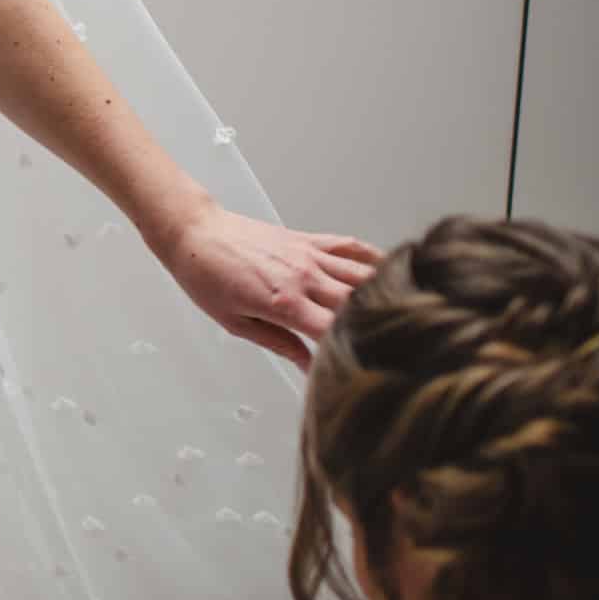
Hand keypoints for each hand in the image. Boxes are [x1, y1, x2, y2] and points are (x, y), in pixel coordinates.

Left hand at [149, 198, 380, 368]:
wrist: (194, 233)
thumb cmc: (205, 275)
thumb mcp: (235, 322)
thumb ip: (279, 344)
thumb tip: (309, 366)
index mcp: (284, 302)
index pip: (334, 333)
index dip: (354, 352)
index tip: (366, 367)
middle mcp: (303, 276)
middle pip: (358, 306)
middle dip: (378, 328)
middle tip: (396, 347)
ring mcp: (309, 255)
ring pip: (363, 276)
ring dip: (386, 295)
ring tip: (404, 315)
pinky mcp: (307, 239)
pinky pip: (350, 247)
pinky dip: (373, 259)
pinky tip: (389, 272)